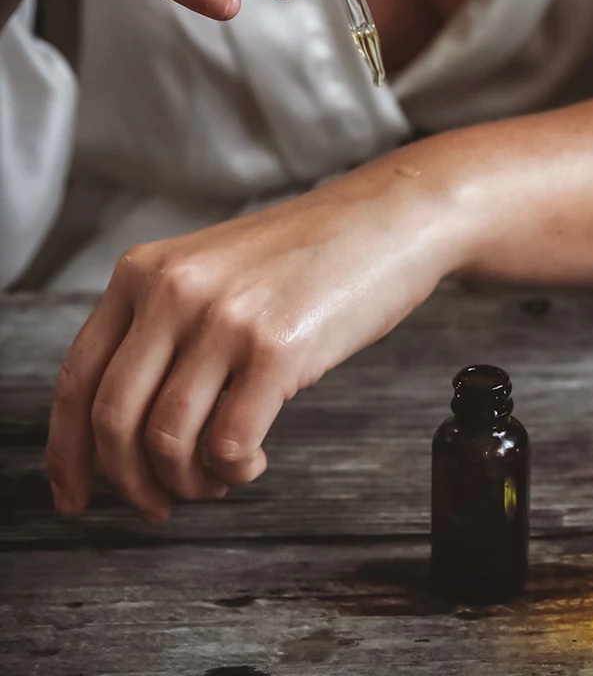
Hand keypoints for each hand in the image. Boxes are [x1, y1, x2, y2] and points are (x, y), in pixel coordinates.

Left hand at [45, 162, 464, 520]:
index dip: (68, 453)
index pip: (76, 379)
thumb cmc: (313, 254)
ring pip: (165, 439)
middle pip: (112, 419)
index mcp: (143, 272)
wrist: (391, 219)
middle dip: (128, 483)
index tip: (75, 494)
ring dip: (187, 482)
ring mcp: (223, 320)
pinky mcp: (276, 350)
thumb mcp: (215, 272)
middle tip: (159, 505)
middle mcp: (172, 292)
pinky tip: (253, 460)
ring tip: (219, 480)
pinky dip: (233, 470)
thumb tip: (138, 427)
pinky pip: (227, 442)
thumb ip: (168, 326)